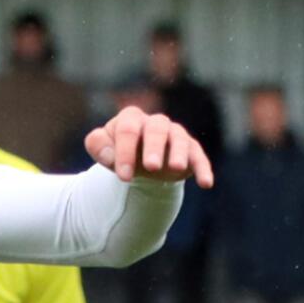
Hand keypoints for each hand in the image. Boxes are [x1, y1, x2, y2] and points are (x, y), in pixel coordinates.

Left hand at [85, 106, 214, 188]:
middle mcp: (155, 123)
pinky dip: (202, 169)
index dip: (125, 152)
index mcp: (131, 119)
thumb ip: (98, 146)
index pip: (127, 130)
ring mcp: (175, 135)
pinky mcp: (191, 150)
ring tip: (175, 168)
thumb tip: (109, 155)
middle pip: (156, 130)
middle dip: (154, 147)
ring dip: (178, 153)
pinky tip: (206, 183)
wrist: (138, 164)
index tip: (123, 177)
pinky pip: (199, 157)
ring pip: (179, 139)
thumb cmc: (119, 153)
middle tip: (151, 167)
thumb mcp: (103, 149)